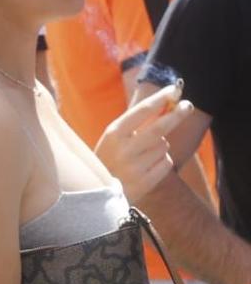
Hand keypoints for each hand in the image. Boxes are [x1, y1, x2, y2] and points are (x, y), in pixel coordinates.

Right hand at [96, 81, 200, 200]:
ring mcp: (135, 167)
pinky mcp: (145, 182)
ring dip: (160, 147)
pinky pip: (166, 163)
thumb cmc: (108, 159)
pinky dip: (162, 162)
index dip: (160, 99)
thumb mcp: (113, 139)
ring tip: (143, 155)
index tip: (174, 90)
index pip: (142, 111)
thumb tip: (164, 105)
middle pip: (159, 127)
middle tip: (188, 105)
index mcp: (113, 134)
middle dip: (176, 114)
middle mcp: (124, 149)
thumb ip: (135, 123)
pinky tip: (147, 167)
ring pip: (164, 146)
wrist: (95, 194)